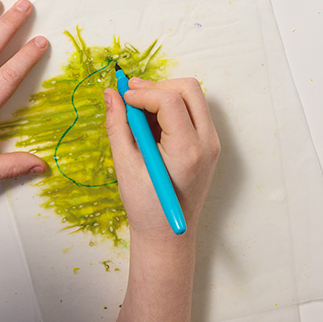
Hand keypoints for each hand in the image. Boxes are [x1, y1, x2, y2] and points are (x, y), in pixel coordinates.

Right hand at [104, 78, 219, 321]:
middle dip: (157, 86)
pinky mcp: (207, 144)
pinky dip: (169, 107)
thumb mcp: (125, 164)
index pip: (170, 100)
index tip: (122, 98)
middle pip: (189, 89)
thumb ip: (117, 124)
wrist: (168, 235)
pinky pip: (192, 110)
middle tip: (131, 95)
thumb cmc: (145, 206)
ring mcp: (211, 143)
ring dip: (163, 94)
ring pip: (192, 96)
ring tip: (138, 113)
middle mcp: (206, 143)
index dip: (143, 92)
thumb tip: (111, 93)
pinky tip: (149, 124)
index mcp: (187, 151)